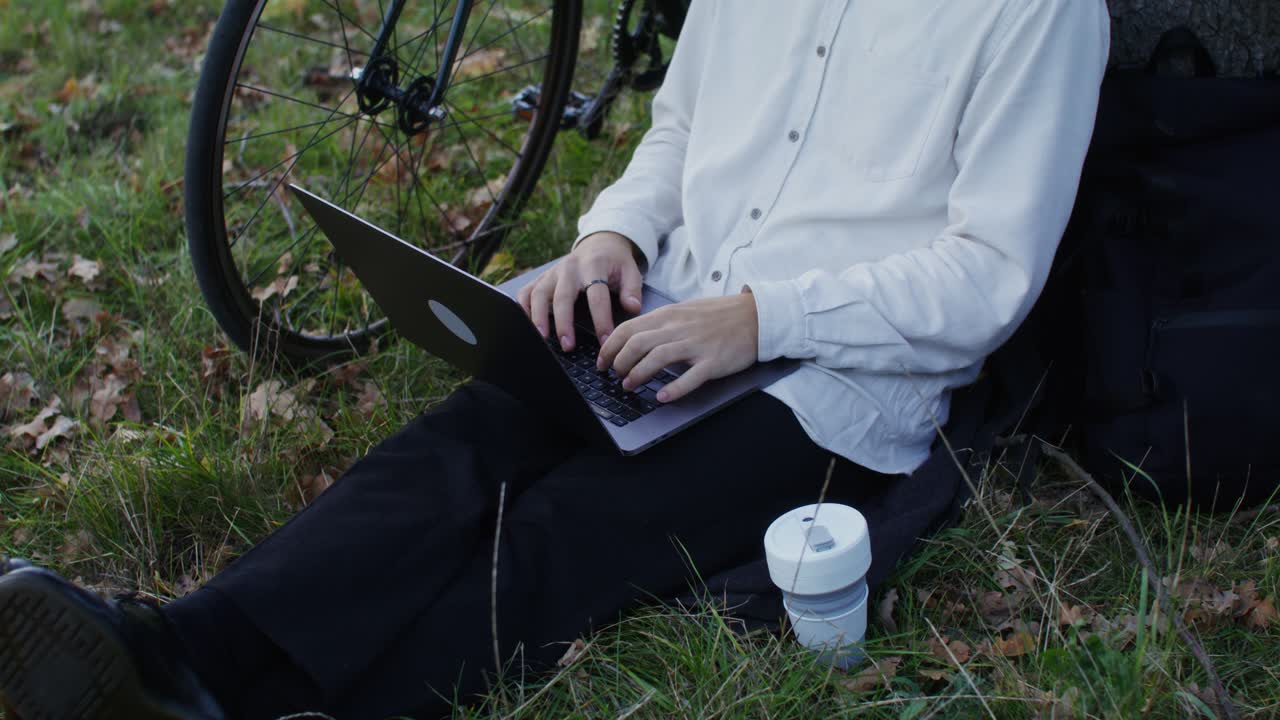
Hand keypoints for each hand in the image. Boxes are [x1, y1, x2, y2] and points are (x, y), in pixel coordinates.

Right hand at [516, 231, 643, 351]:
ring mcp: (552, 272)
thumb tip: (632, 308)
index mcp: (593, 266)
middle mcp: (569, 268)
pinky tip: (525, 326)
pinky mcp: (541, 278)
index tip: (605, 341)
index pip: (597, 295)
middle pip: (563, 296)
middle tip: (568, 346)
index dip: (601, 319)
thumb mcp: (631, 270)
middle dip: (564, 322)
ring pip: (540, 294)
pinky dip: (522, 308)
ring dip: (539, 317)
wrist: (599, 243)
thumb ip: (632, 289)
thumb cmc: (614, 263)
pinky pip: (526, 292)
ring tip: (542, 338)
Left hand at [596, 292, 758, 402]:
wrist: (757, 316)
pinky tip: (662, 398)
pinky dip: (674, 389)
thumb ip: (661, 322)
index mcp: (670, 315)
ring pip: (657, 358)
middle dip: (619, 362)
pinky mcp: (714, 361)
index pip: (628, 328)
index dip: (610, 347)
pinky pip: (690, 377)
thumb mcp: (685, 310)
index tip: (602, 361)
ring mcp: (697, 345)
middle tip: (614, 376)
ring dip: (638, 374)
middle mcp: (679, 328)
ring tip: (628, 386)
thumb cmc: (720, 315)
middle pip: (637, 344)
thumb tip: (635, 336)